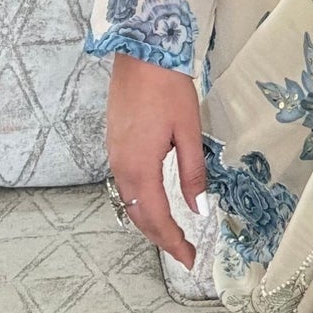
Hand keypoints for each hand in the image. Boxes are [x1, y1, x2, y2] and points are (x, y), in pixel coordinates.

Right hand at [105, 53, 208, 267]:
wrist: (140, 52)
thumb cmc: (168, 88)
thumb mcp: (189, 131)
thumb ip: (192, 173)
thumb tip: (198, 210)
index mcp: (140, 167)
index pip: (156, 218)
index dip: (173, 242)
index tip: (191, 260)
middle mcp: (121, 167)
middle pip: (138, 216)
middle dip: (161, 238)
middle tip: (185, 253)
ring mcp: (114, 156)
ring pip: (129, 202)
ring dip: (149, 222)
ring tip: (173, 235)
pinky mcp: (114, 145)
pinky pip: (125, 186)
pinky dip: (140, 204)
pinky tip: (155, 204)